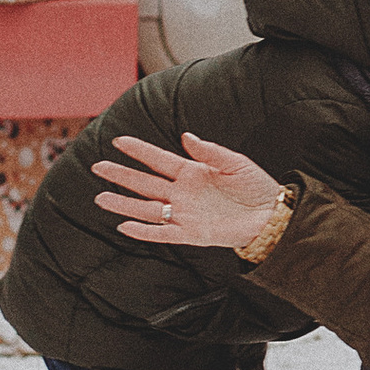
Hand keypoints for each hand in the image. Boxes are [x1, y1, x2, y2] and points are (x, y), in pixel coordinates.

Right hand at [96, 128, 286, 252]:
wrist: (271, 215)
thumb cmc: (256, 187)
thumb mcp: (235, 163)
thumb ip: (210, 151)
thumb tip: (186, 136)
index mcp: (192, 172)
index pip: (158, 159)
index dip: (139, 150)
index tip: (118, 141)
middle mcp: (183, 193)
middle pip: (145, 183)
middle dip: (122, 175)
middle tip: (98, 167)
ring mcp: (185, 214)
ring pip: (147, 208)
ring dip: (124, 204)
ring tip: (101, 198)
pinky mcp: (192, 234)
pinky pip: (163, 233)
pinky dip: (145, 231)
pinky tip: (126, 226)